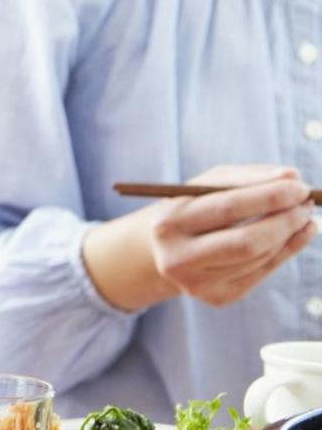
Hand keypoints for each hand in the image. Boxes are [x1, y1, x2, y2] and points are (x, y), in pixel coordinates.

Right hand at [151, 164, 314, 306]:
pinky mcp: (217, 297)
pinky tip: (298, 234)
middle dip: (285, 220)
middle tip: (307, 204)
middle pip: (246, 241)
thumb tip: (292, 176)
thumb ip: (246, 178)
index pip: (228, 207)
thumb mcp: (206, 186)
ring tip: (302, 215)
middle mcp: (177, 257)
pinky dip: (286, 251)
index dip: (270, 196)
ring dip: (289, 234)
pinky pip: (262, 273)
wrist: (166, 250)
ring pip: (259, 258)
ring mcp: (196, 283)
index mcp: (168, 222)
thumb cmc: (191, 210)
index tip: (299, 186)